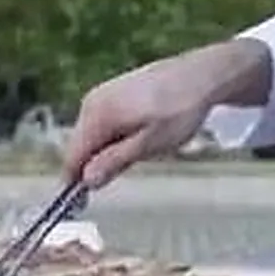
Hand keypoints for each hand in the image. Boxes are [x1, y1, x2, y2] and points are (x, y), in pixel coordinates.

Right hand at [64, 39, 271, 188]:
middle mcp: (92, 101)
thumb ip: (114, 162)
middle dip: (97, 164)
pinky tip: (143, 133)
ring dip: (109, 150)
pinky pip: (103, 123)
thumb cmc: (180, 109)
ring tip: (143, 146)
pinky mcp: (113, 91)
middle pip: (80, 146)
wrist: (202, 75)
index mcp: (97, 114)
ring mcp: (102, 94)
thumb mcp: (150, 144)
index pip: (72, 156)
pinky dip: (116, 136)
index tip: (84, 199)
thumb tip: (87, 179)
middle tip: (130, 167)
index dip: (76, 180)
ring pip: (93, 136)